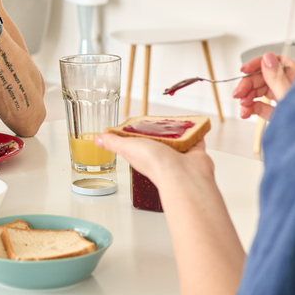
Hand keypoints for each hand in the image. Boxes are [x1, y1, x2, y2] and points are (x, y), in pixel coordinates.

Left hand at [96, 132, 214, 188]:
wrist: (183, 175)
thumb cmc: (155, 164)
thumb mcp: (127, 147)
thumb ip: (113, 142)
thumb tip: (98, 139)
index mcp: (143, 154)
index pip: (139, 141)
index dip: (138, 132)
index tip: (138, 122)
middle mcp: (161, 155)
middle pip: (160, 139)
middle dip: (160, 130)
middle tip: (160, 120)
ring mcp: (179, 154)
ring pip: (178, 138)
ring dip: (178, 130)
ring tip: (177, 121)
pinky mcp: (195, 152)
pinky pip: (196, 138)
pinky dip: (197, 131)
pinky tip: (195, 124)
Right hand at [232, 53, 294, 119]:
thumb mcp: (290, 97)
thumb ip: (277, 78)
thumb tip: (267, 59)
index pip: (276, 62)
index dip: (259, 63)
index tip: (245, 70)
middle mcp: (290, 87)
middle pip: (263, 78)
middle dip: (248, 85)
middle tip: (238, 93)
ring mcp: (284, 100)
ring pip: (260, 93)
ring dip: (247, 98)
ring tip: (242, 106)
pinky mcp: (278, 113)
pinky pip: (261, 106)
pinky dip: (251, 108)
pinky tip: (245, 112)